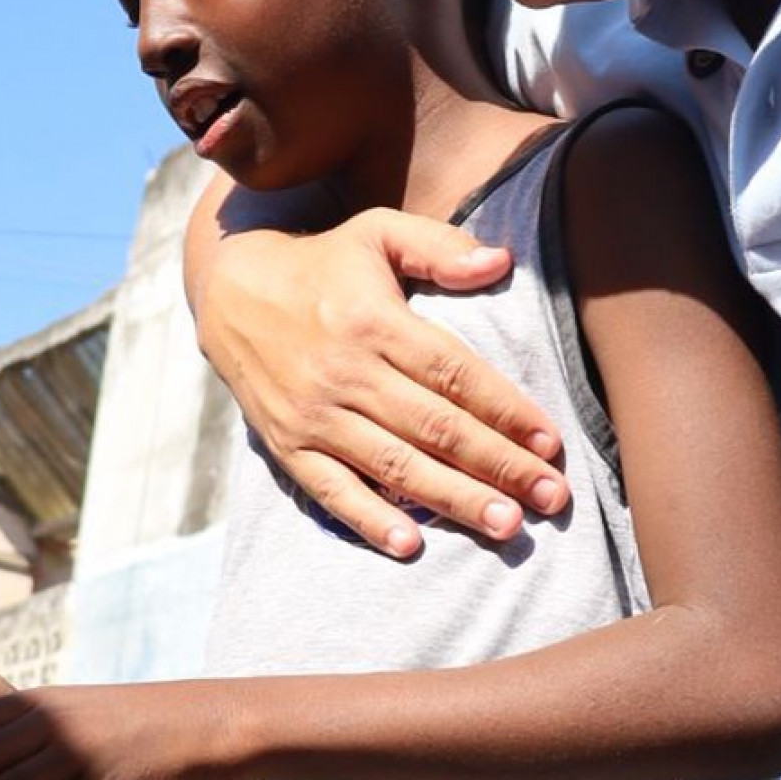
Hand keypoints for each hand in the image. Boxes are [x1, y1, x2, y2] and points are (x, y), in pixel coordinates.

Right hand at [196, 207, 570, 556]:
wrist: (228, 293)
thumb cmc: (323, 265)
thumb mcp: (377, 234)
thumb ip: (439, 247)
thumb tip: (501, 262)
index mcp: (375, 322)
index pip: (454, 374)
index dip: (506, 410)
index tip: (551, 443)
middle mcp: (346, 373)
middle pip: (436, 428)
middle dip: (499, 466)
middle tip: (551, 499)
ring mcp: (314, 415)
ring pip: (394, 466)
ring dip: (454, 499)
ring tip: (506, 526)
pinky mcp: (287, 446)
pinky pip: (331, 490)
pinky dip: (369, 520)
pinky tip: (411, 544)